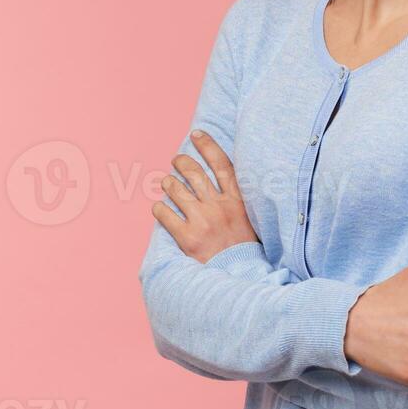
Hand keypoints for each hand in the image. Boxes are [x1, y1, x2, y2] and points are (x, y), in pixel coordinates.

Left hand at [153, 129, 259, 262]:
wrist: (239, 275)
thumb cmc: (244, 248)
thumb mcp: (248, 218)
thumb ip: (234, 200)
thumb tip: (216, 183)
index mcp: (237, 200)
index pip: (222, 165)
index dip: (208, 146)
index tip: (196, 133)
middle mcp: (219, 206)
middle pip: (195, 173)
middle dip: (182, 161)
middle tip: (176, 159)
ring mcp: (203, 221)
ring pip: (177, 190)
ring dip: (168, 183)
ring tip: (167, 183)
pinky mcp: (188, 238)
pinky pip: (165, 214)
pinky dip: (159, 209)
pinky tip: (159, 209)